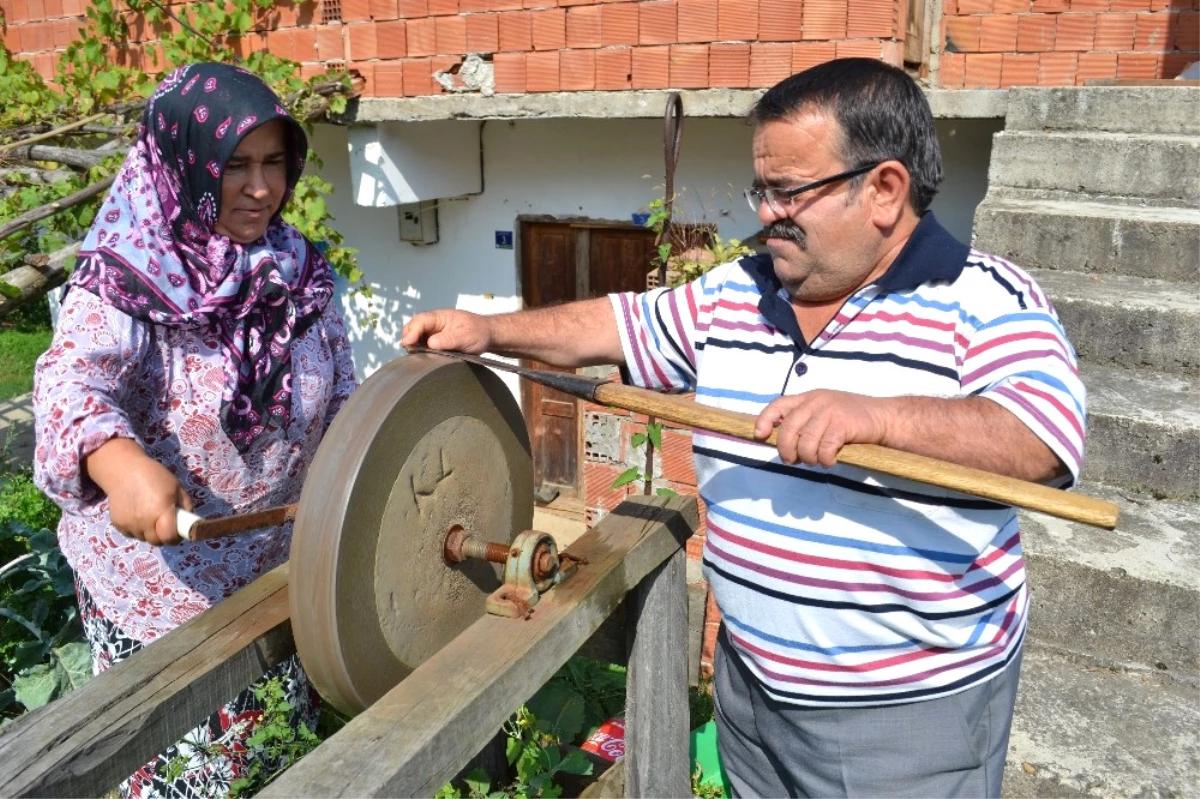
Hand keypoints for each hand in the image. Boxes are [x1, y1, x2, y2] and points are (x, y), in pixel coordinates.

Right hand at [85, 438, 193, 545]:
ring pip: (144, 538)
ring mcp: (129, 524)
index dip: (176, 537)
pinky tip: (137, 513)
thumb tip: (188, 524)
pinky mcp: (117, 524)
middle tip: (165, 523)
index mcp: (161, 510)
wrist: (123, 470)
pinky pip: (132, 533)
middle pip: (157, 541)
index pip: (169, 537)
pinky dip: (137, 528)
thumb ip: (185, 507)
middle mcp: (144, 520)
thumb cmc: (154, 476)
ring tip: (149, 514)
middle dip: (163, 535)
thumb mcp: (177, 487)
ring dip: (149, 531)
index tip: (178, 531)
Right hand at [400, 309, 492, 353]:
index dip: (412, 331)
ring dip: (413, 346)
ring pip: (415, 337)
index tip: (408, 343)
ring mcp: (433, 333)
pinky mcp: (434, 342)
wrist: (488, 335)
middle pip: (413, 327)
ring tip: (416, 356)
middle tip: (411, 352)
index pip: (421, 320)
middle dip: (408, 338)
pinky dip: (418, 351)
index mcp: (440, 317)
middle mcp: (433, 324)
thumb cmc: (479, 332)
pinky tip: (423, 358)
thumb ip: (449, 339)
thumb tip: (430, 343)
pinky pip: (421, 345)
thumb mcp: (466, 336)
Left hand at [753, 390, 889, 467]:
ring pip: (805, 443)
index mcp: (808, 398)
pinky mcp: (843, 424)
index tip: (760, 435)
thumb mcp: (824, 412)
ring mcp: (829, 412)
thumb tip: (780, 442)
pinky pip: (824, 449)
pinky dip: (825, 460)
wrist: (883, 417)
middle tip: (794, 461)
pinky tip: (831, 461)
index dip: (764, 420)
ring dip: (808, 458)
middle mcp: (816, 402)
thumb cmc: (850, 419)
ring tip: (817, 461)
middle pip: (788, 430)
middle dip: (787, 451)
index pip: (778, 405)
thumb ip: (804, 421)